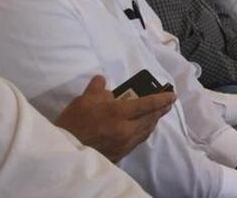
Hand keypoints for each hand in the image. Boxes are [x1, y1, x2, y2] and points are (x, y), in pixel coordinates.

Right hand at [54, 75, 175, 162]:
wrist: (63, 151)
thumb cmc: (73, 123)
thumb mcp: (83, 100)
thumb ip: (98, 88)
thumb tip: (104, 82)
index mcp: (119, 113)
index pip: (148, 104)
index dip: (162, 99)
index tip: (172, 96)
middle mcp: (126, 129)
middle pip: (150, 119)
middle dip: (160, 110)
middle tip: (167, 104)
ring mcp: (124, 144)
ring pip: (145, 131)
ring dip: (153, 122)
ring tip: (156, 115)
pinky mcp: (119, 154)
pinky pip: (136, 141)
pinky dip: (142, 133)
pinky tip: (141, 130)